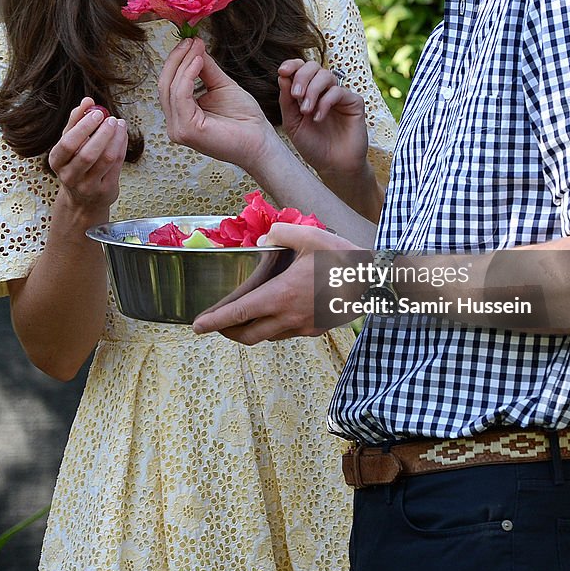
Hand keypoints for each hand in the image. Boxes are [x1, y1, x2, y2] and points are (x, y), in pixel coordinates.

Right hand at [48, 97, 127, 209]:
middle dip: (102, 133)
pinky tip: (122, 135)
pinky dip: (122, 147)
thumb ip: (75, 122)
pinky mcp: (105, 190)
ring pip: (106, 159)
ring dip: (116, 138)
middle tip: (111, 119)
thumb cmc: (75, 165)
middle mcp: (69, 176)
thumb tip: (87, 100)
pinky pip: (117, 165)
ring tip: (119, 124)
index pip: (68, 143)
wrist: (82, 200)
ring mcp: (88, 186)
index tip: (97, 112)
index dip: (84, 126)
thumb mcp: (69, 145)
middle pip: (88, 154)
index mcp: (56, 161)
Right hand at [158, 38, 274, 166]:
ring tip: (196, 47)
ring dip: (183, 63)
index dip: (176, 60)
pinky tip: (198, 61)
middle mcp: (176, 124)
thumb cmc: (245, 119)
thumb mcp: (221, 85)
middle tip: (190, 40)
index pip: (169, 84)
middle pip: (165, 84)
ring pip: (171, 88)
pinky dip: (187, 76)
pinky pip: (180, 96)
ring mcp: (179, 129)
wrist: (260, 140)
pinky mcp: (187, 130)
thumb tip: (194, 45)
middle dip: (176, 59)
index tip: (189, 40)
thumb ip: (206, 68)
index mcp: (182, 115)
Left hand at [192, 222, 361, 343]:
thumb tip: (263, 241)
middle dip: (228, 332)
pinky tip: (277, 313)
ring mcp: (302, 326)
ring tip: (244, 318)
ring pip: (268, 336)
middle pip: (249, 335)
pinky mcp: (315, 329)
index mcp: (281, 295)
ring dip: (252, 331)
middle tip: (216, 323)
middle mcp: (288, 317)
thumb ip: (281, 234)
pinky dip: (274, 328)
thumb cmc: (341, 257)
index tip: (197, 326)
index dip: (215, 321)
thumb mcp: (309, 235)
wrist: (372, 281)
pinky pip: (287, 333)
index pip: (240, 314)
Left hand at [278, 59, 368, 177]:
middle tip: (296, 96)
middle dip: (302, 77)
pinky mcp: (354, 103)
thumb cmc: (312, 146)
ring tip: (306, 111)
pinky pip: (339, 92)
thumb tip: (282, 76)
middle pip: (313, 67)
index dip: (292, 65)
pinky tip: (318, 118)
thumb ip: (287, 101)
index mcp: (308, 92)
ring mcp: (340, 95)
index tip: (283, 72)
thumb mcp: (292, 123)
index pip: (301, 68)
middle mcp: (324, 90)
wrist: (332, 166)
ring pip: (326, 76)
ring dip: (313, 90)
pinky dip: (325, 102)